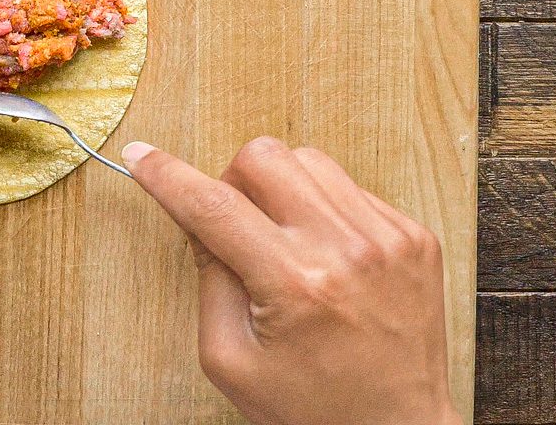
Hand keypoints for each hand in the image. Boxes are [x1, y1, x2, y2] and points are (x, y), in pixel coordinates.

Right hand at [123, 137, 455, 424]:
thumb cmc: (314, 409)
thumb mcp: (231, 361)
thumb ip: (209, 280)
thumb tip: (197, 216)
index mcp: (294, 285)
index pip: (213, 205)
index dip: (167, 176)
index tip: (142, 156)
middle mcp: (346, 250)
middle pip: (263, 158)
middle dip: (233, 180)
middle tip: (236, 226)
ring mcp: (388, 238)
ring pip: (310, 160)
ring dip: (282, 188)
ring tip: (285, 241)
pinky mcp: (414, 237)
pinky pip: (351, 188)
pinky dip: (325, 208)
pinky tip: (326, 254)